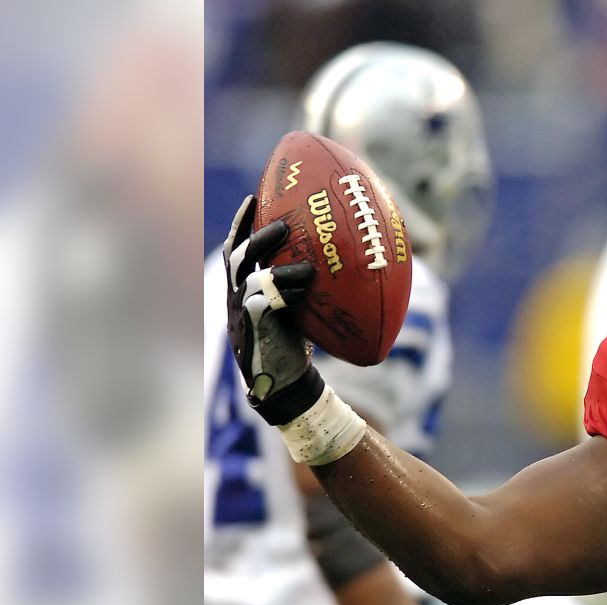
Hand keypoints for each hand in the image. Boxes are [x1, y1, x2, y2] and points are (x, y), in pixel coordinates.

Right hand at [223, 195, 321, 424]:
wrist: (286, 384)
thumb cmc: (297, 342)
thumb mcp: (300, 306)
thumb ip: (306, 283)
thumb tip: (346, 256)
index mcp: (244, 287)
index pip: (237, 247)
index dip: (242, 222)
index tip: (255, 195)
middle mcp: (236, 297)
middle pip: (236, 257)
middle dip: (256, 236)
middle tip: (283, 224)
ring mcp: (240, 315)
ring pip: (249, 279)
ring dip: (277, 268)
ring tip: (306, 267)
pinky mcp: (252, 332)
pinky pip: (263, 305)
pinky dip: (283, 294)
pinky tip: (305, 291)